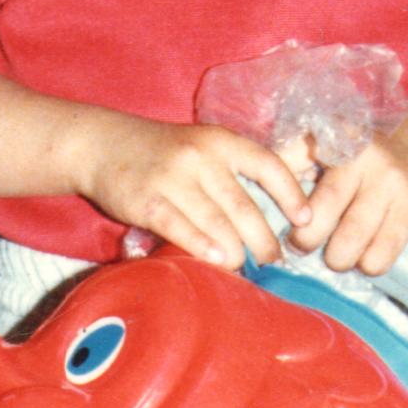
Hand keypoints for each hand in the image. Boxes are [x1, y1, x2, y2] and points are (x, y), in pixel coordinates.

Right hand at [74, 113, 308, 268]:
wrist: (102, 144)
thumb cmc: (162, 152)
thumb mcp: (203, 145)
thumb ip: (236, 168)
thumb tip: (282, 204)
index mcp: (220, 140)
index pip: (268, 166)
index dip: (291, 194)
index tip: (305, 219)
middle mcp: (200, 157)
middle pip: (245, 206)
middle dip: (264, 240)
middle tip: (273, 259)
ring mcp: (172, 179)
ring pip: (217, 224)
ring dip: (237, 252)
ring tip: (245, 266)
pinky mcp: (147, 201)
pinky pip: (181, 229)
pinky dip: (203, 248)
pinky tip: (218, 262)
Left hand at [284, 118, 407, 275]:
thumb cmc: (361, 160)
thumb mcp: (329, 147)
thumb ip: (292, 162)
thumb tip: (259, 197)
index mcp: (335, 138)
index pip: (291, 166)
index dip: (280, 200)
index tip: (281, 220)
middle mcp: (364, 157)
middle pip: (320, 213)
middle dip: (304, 241)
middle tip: (302, 245)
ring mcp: (391, 185)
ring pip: (348, 244)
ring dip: (336, 259)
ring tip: (336, 253)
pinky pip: (378, 258)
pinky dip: (366, 265)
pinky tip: (365, 253)